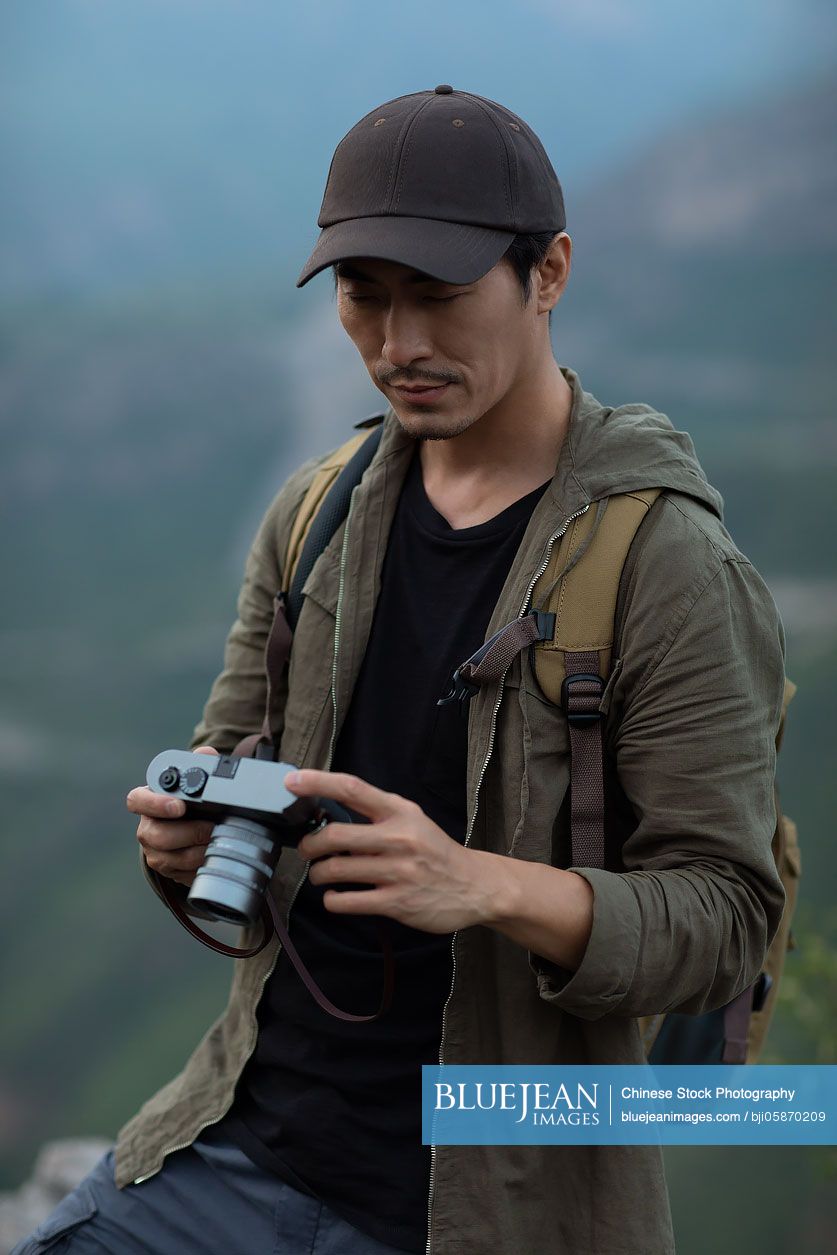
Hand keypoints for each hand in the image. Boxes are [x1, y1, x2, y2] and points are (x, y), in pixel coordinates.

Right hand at [126, 746, 218, 886]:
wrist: (194, 828)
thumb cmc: (192, 801)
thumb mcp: (195, 781)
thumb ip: (200, 764)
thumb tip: (206, 754)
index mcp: (148, 801)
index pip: (137, 800)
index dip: (155, 804)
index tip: (179, 806)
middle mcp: (147, 827)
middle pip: (157, 835)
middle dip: (189, 833)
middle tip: (212, 828)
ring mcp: (154, 852)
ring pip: (170, 858)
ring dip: (197, 852)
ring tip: (216, 842)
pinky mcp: (167, 870)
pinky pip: (182, 874)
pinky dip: (199, 867)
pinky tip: (212, 857)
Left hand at [289, 769, 502, 932]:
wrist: (474, 886)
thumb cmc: (434, 851)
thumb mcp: (412, 821)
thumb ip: (377, 815)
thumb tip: (328, 812)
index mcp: (400, 812)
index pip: (353, 789)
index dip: (318, 783)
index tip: (292, 781)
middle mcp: (399, 838)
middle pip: (335, 835)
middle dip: (310, 844)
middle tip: (307, 850)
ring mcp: (398, 871)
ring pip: (336, 869)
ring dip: (318, 873)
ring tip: (320, 874)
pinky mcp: (397, 902)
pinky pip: (346, 901)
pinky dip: (332, 899)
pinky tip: (336, 896)